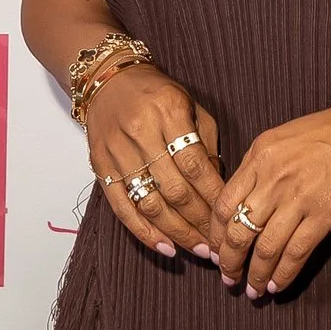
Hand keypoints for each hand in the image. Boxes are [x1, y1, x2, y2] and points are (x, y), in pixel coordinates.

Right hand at [85, 64, 223, 260]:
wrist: (108, 79)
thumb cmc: (157, 94)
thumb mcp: (191, 107)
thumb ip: (206, 145)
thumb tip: (219, 188)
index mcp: (168, 112)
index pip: (194, 165)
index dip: (213, 196)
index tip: (230, 218)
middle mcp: (140, 133)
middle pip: (173, 189)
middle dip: (199, 221)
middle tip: (220, 243)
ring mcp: (116, 152)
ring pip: (149, 203)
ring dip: (177, 232)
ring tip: (199, 250)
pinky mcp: (100, 166)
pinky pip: (122, 206)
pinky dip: (144, 231)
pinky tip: (165, 247)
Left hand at [211, 92, 330, 296]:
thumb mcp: (286, 137)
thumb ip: (263, 166)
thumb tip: (247, 199)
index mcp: (260, 155)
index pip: (224, 204)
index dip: (216, 234)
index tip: (216, 250)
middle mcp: (273, 177)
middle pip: (238, 229)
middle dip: (229, 260)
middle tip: (227, 277)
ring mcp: (299, 197)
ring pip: (265, 247)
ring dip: (255, 274)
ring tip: (252, 290)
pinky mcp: (325, 214)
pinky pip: (296, 252)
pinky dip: (283, 274)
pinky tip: (277, 285)